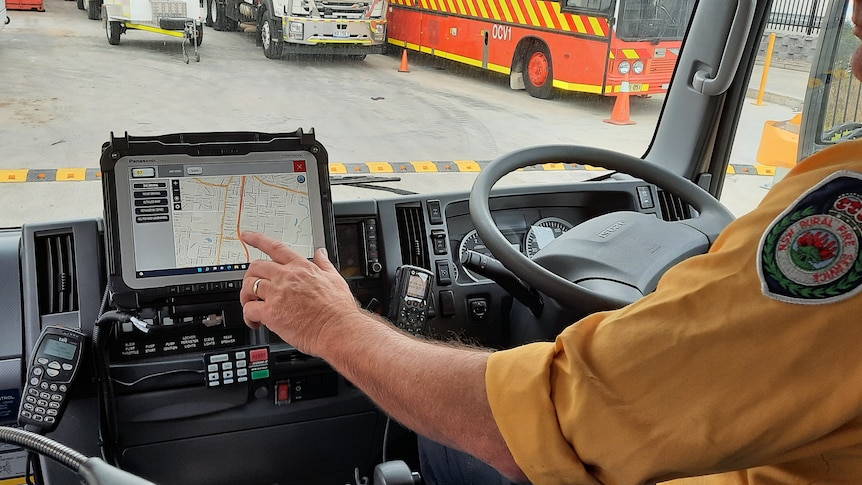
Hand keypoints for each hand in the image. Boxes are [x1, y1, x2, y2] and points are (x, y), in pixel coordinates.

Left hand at [239, 231, 361, 355]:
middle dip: (250, 276)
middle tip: (252, 287)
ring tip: (253, 305)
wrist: (338, 329)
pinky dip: (248, 316)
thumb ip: (324, 264)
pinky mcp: (271, 313)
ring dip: (246, 296)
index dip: (258, 239)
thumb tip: (321, 253)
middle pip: (256, 266)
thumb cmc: (339, 309)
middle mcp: (286, 277)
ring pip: (248, 286)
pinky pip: (249, 309)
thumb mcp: (335, 278)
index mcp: (301, 267)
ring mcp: (277, 294)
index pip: (275, 247)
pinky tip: (255, 322)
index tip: (247, 236)